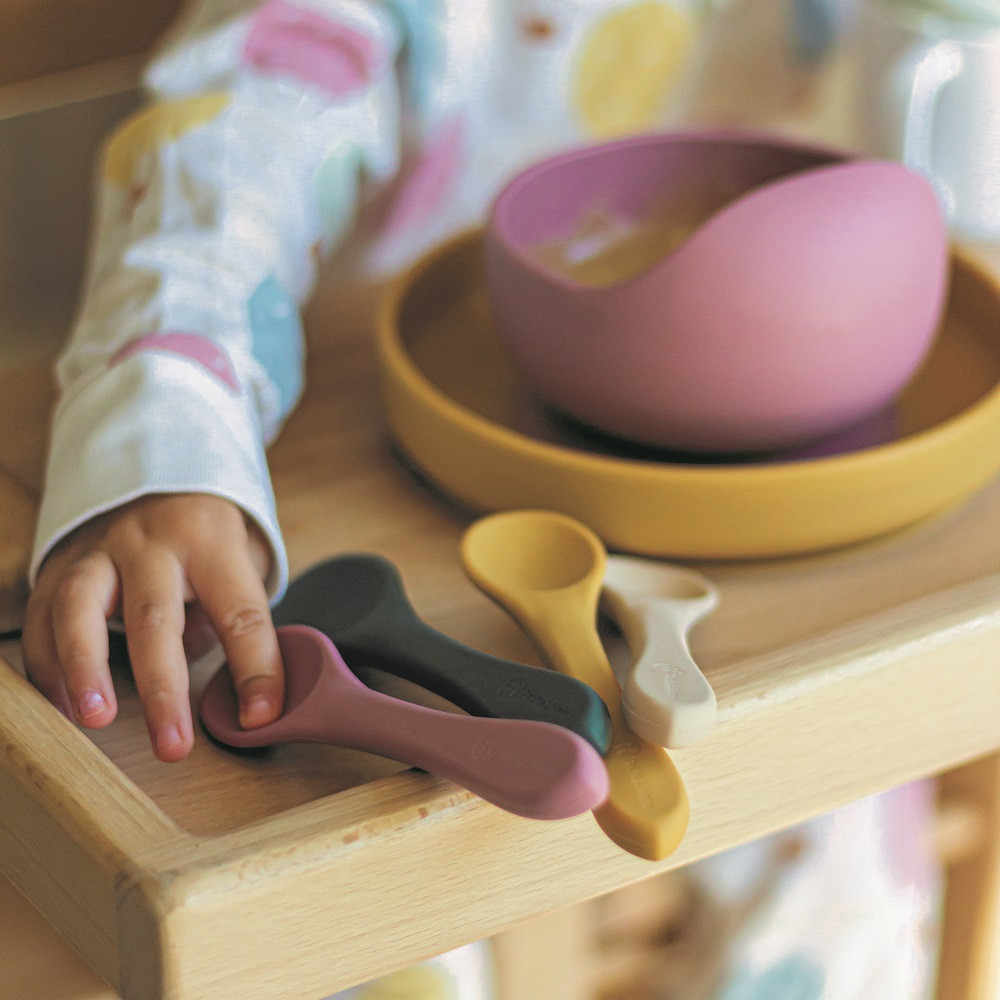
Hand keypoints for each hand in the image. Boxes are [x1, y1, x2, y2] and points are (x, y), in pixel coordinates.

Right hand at [23, 493, 283, 761]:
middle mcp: (152, 542)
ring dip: (85, 667)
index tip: (262, 717)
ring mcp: (99, 551)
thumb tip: (240, 693)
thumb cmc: (207, 532)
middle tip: (172, 745)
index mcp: (212, 541)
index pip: (241, 611)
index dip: (256, 668)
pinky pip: (43, 616)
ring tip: (96, 719)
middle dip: (163, 688)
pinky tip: (65, 706)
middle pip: (156, 616)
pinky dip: (48, 664)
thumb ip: (235, 617)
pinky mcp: (59, 566)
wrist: (155, 472)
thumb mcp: (242, 558)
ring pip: (80, 606)